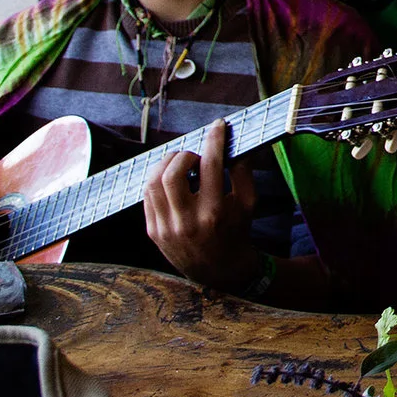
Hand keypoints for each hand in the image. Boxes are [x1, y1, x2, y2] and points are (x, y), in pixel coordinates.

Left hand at [144, 120, 258, 289]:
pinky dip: (157, 181)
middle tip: (195, 155)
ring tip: (180, 164)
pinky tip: (170, 179)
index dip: (214, 140)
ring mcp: (166, 228)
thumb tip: (235, 143)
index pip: (210, 165)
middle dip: (184, 154)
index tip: (218, 126)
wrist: (220, 270)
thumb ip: (244, 171)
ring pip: (153, 183)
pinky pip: (147, 197)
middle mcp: (187, 221)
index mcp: (214, 212)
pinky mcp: (154, 232)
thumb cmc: (237, 231)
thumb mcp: (249, 203)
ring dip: (166, 165)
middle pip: (173, 173)